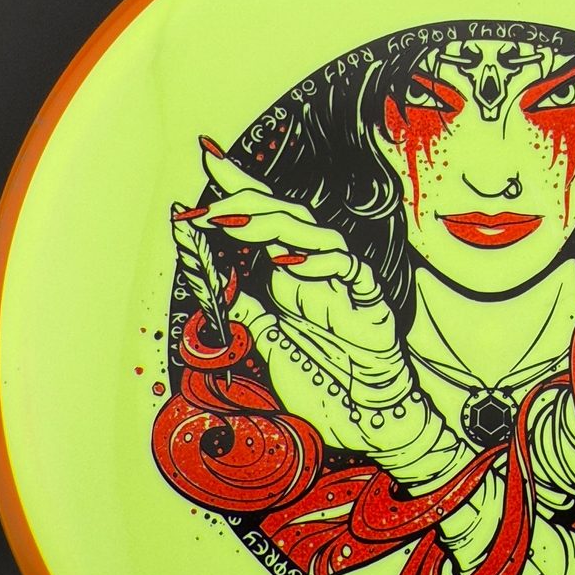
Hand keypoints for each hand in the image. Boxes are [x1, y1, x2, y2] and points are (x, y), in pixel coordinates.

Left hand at [183, 138, 415, 454]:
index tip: (207, 156)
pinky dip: (320, 261)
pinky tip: (289, 260)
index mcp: (290, 276)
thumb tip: (214, 282)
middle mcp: (316, 272)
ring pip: (316, 233)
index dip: (239, 186)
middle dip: (244, 201)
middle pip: (286, 214)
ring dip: (272, 224)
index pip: (264, 219)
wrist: (364, 418)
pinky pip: (350, 270)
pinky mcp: (369, 304)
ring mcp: (343, 285)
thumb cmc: (323, 382)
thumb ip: (245, 311)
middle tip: (205, 206)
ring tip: (233, 223)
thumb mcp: (268, 343)